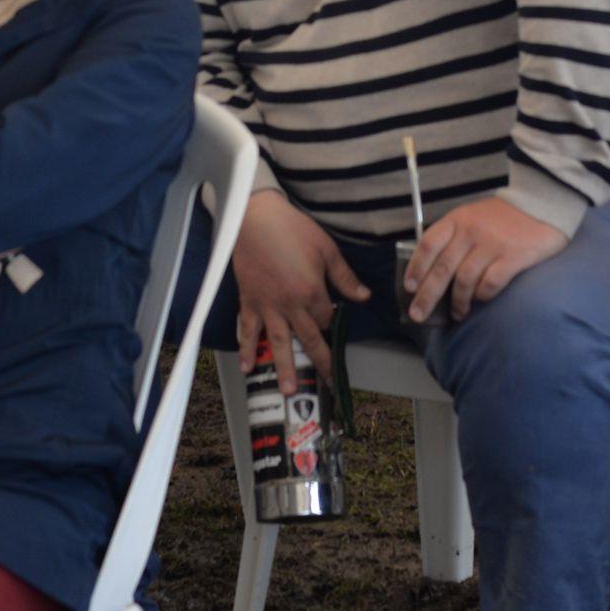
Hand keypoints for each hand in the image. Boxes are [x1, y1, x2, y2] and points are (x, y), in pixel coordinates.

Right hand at [231, 189, 367, 394]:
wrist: (255, 218)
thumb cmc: (293, 229)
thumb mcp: (326, 249)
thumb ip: (344, 277)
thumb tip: (363, 297)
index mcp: (312, 292)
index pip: (327, 319)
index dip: (332, 323)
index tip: (333, 324)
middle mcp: (290, 305)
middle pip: (308, 340)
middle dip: (319, 363)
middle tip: (326, 385)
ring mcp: (268, 306)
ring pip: (278, 343)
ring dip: (284, 368)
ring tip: (288, 391)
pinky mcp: (249, 301)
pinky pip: (248, 330)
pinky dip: (246, 348)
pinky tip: (247, 367)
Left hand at [405, 197, 565, 323]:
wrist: (542, 201)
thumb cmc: (503, 215)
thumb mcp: (473, 216)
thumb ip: (455, 236)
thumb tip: (434, 270)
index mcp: (458, 219)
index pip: (428, 244)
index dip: (416, 268)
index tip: (410, 288)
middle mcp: (471, 231)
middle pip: (442, 268)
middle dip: (427, 296)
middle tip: (419, 315)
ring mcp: (492, 244)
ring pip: (464, 280)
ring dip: (458, 301)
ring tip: (458, 313)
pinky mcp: (513, 257)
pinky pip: (490, 283)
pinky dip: (482, 296)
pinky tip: (481, 300)